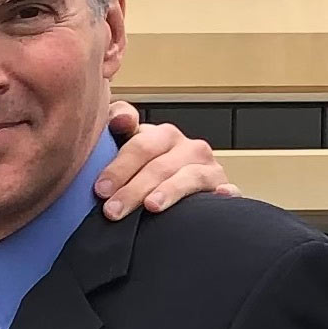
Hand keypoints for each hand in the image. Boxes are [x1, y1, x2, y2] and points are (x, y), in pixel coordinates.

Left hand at [96, 104, 236, 217]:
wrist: (173, 192)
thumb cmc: (143, 172)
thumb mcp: (124, 148)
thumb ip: (115, 125)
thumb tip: (121, 118)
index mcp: (160, 137)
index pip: (141, 145)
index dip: (120, 166)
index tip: (100, 189)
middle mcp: (186, 148)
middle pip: (159, 165)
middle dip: (134, 188)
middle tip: (112, 210)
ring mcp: (206, 167)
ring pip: (188, 176)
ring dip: (169, 191)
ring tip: (151, 206)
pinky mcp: (221, 187)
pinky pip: (227, 189)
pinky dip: (224, 192)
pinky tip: (219, 195)